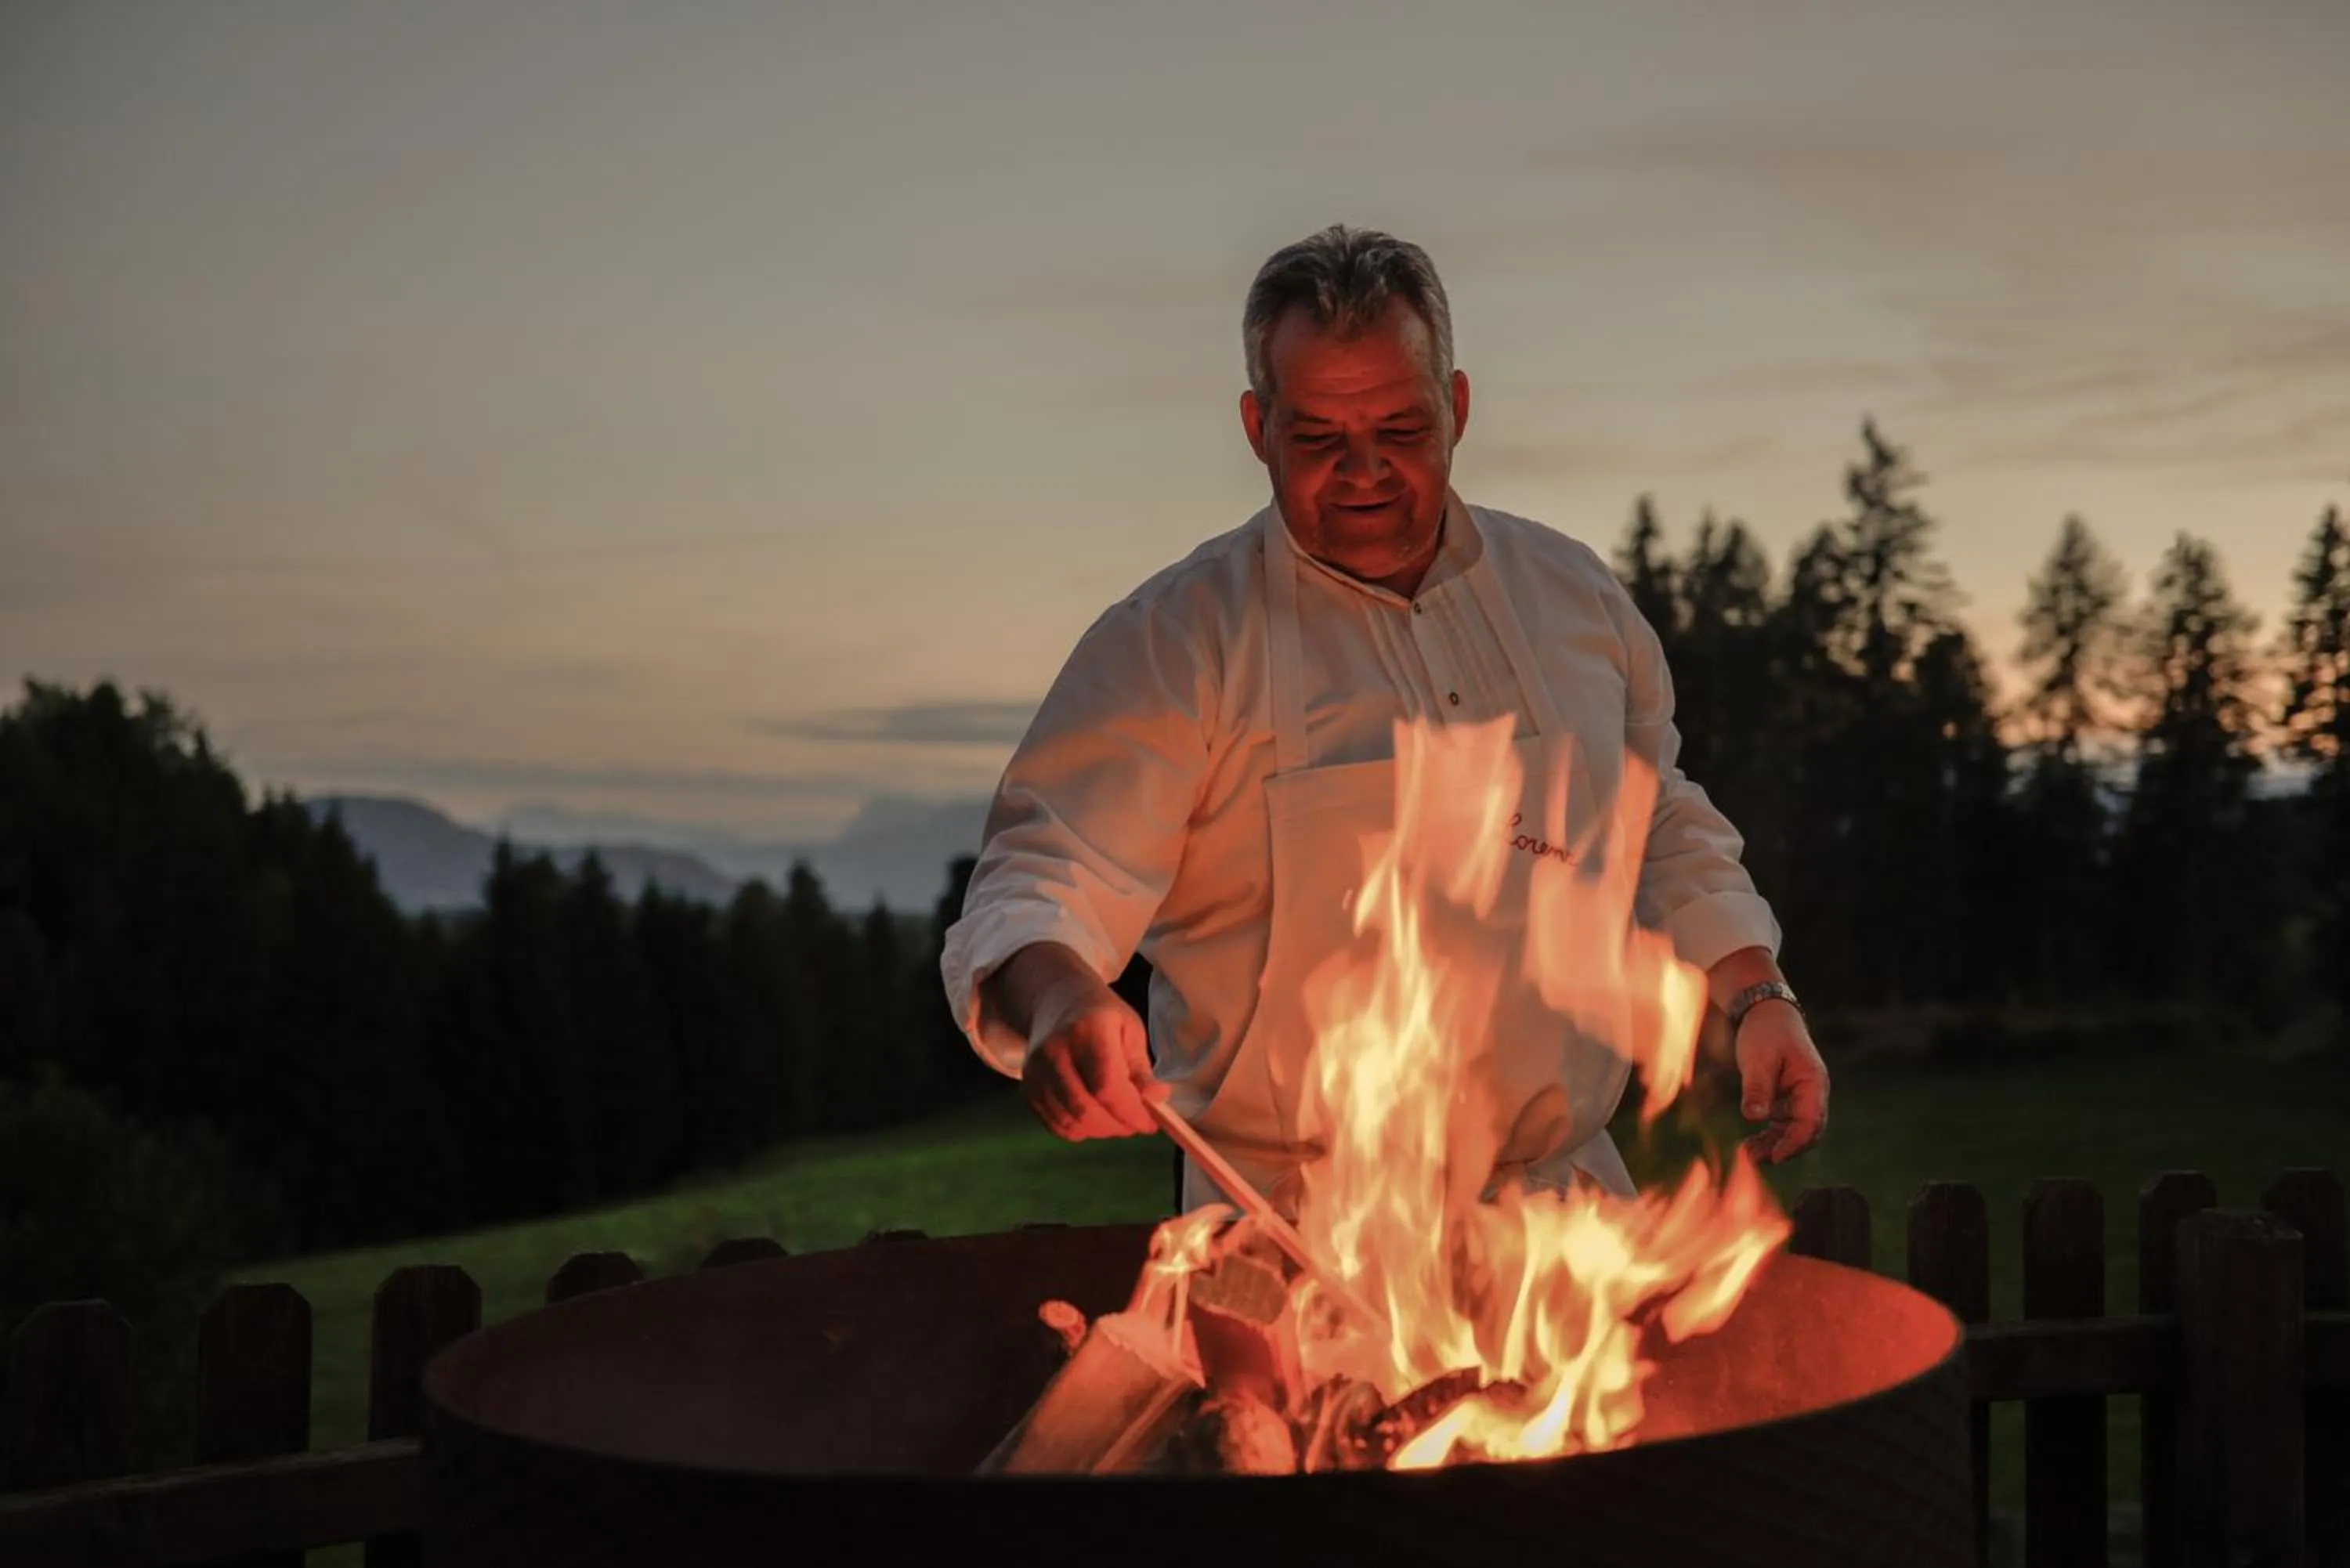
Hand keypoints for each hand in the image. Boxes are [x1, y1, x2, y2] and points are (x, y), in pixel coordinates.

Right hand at [1020, 979, 1165, 1140]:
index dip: (1132, 1112)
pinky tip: (1097, 1117)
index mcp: (1087, 1031)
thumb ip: (1141, 1070)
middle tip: (1137, 1122)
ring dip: (1102, 1130)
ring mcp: (1036, 1073)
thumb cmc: (1102, 1017)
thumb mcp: (1130, 1031)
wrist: (1057, 1003)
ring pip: (1071, 1123)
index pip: (1107, 1086)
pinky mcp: (1028, 1090)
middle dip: (1119, 1125)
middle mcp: (1054, 1052)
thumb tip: (1156, 1101)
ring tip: (1119, 1119)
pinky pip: (1057, 1125)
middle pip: (1086, 1110)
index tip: (1151, 1122)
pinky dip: (1083, 1130)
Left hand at [1735, 1002, 1827, 1163]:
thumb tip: (1755, 1118)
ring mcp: (1798, 1098)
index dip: (1796, 1142)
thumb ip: (1758, 1087)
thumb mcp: (1759, 1058)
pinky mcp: (1784, 1099)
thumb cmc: (1766, 1032)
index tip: (1776, 1157)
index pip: (1812, 1121)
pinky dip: (1767, 1135)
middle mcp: (1811, 1094)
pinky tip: (1749, 1145)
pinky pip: (1780, 1125)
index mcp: (1813, 1082)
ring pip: (1791, 1131)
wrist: (1764, 1012)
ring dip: (1773, 1145)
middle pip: (1805, 1132)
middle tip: (1756, 1159)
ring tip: (1747, 1154)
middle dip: (1784, 1148)